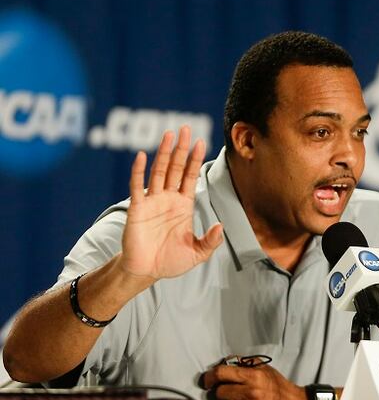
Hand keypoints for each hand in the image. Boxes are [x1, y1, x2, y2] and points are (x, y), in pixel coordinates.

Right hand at [119, 126, 222, 281]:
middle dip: (180, 148)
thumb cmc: (170, 261)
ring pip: (159, 172)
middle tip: (185, 128)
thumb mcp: (197, 253)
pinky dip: (139, 171)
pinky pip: (137, 186)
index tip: (201, 142)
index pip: (190, 176)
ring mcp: (152, 201)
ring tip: (168, 134)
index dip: (195, 160)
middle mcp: (168, 198)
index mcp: (183, 205)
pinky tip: (143, 156)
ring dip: (163, 153)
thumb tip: (220, 226)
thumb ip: (210, 241)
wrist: (146, 271)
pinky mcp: (137, 208)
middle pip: (175, 167)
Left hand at [200, 363, 307, 399]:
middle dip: (217, 389)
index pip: (222, 373)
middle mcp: (251, 391)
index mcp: (253, 375)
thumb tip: (224, 362)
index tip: (207, 379)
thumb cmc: (275, 383)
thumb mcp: (262, 366)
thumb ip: (243, 362)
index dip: (210, 376)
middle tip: (220, 388)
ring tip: (231, 396)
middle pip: (220, 392)